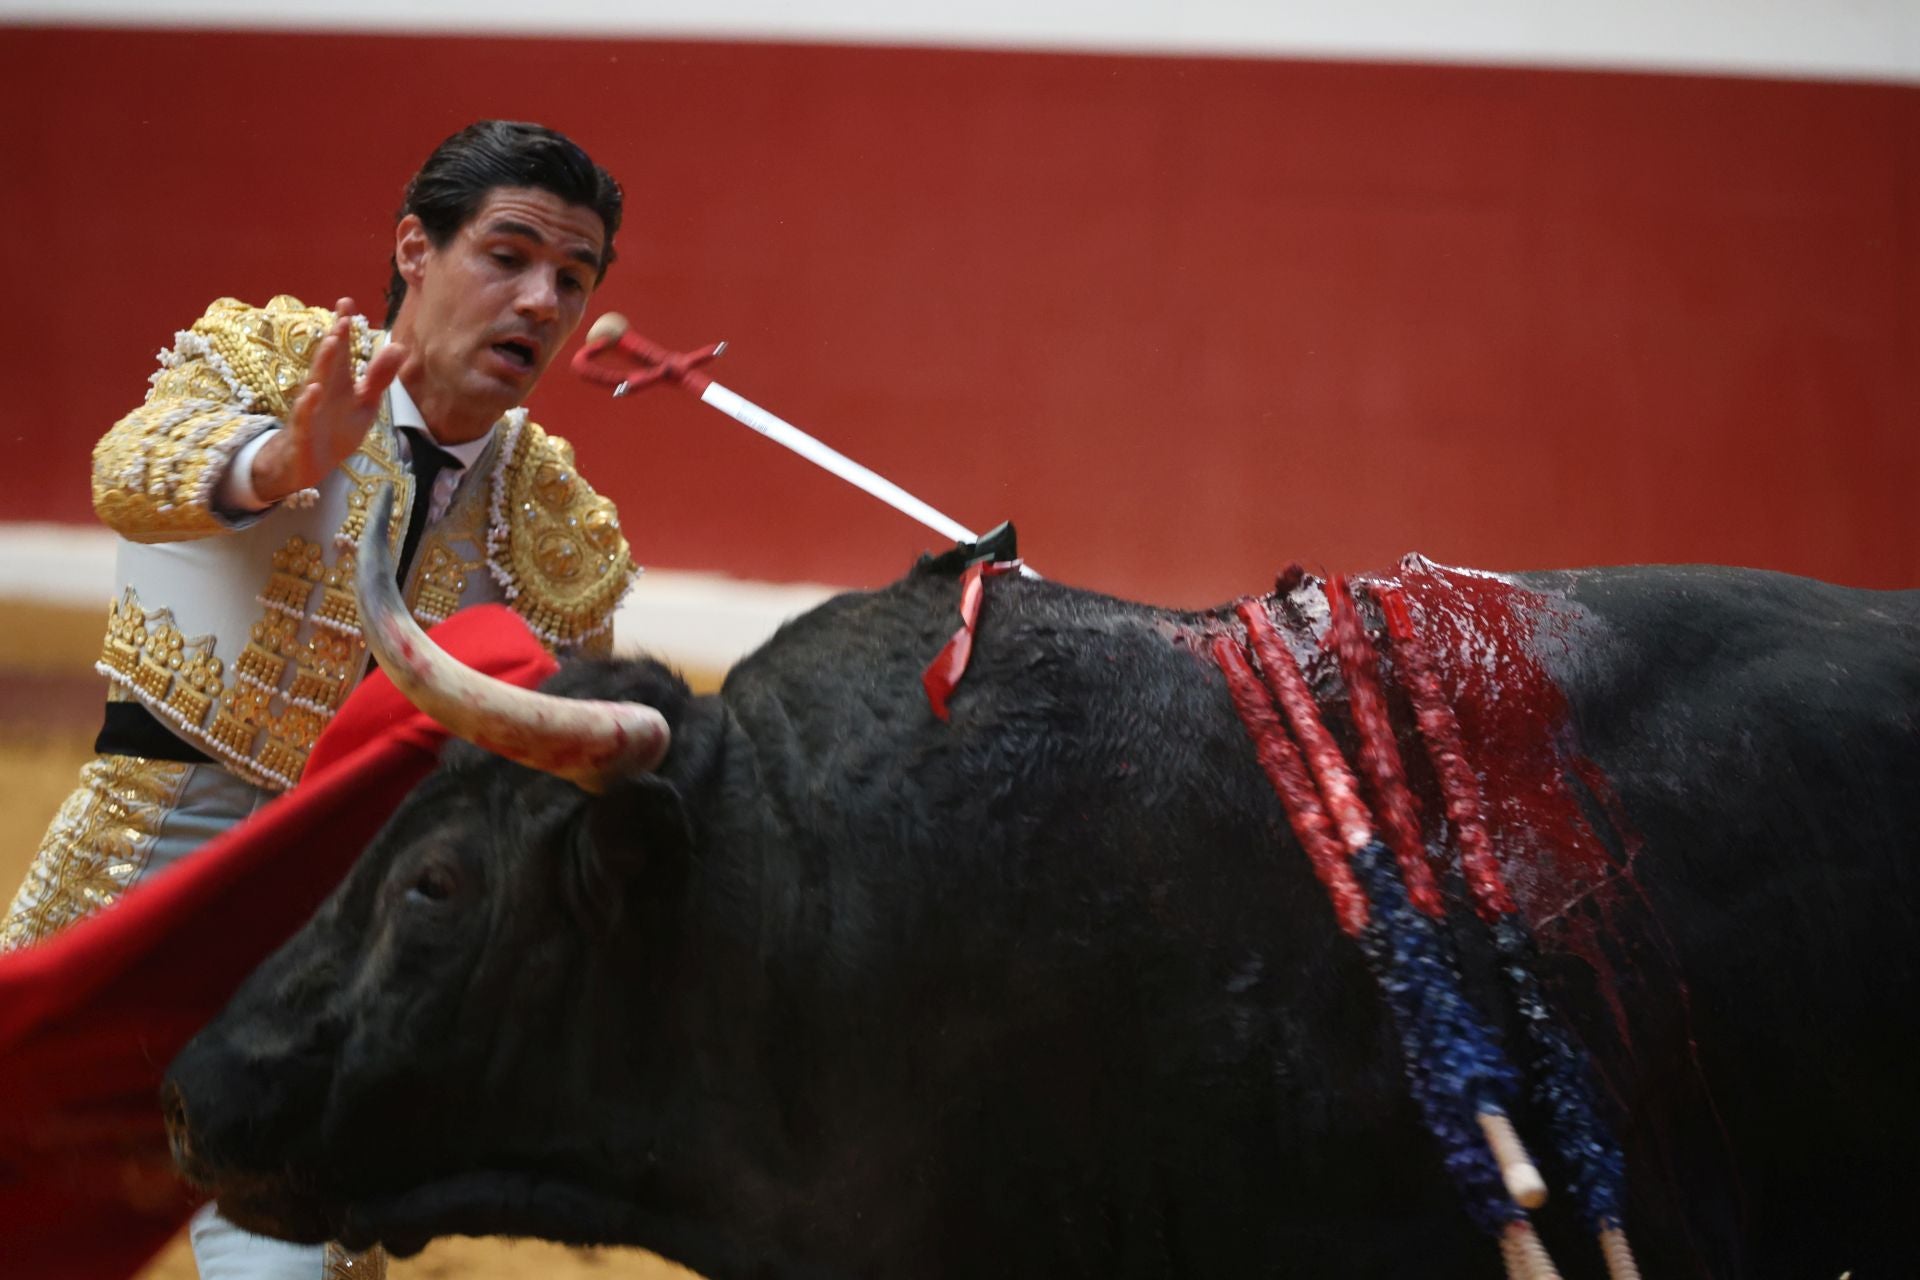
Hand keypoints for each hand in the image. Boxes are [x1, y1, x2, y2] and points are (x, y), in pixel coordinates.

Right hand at [253, 297, 406, 501]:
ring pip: (316, 383)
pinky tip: (312, 390)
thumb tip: (399, 346)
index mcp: (338, 380)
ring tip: (330, 342)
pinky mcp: (303, 431)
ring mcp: (311, 409)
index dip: (342, 326)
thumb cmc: (336, 428)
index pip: (341, 349)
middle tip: (343, 318)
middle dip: (335, 340)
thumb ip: (379, 377)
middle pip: (328, 361)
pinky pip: (304, 416)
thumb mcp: (364, 403)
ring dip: (322, 363)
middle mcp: (322, 389)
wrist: (307, 465)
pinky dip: (307, 404)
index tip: (346, 301)